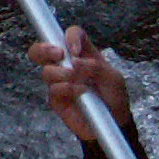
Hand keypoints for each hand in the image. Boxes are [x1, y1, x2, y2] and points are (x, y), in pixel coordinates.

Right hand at [28, 25, 135, 144]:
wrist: (114, 123)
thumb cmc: (114, 97)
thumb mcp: (113, 79)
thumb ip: (96, 66)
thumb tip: (75, 62)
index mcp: (84, 54)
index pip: (72, 35)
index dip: (70, 36)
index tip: (75, 50)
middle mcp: (68, 65)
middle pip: (44, 48)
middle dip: (44, 48)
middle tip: (58, 55)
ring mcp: (60, 82)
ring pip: (46, 70)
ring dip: (60, 73)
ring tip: (74, 80)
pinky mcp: (57, 99)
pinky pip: (52, 90)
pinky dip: (65, 89)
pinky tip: (78, 94)